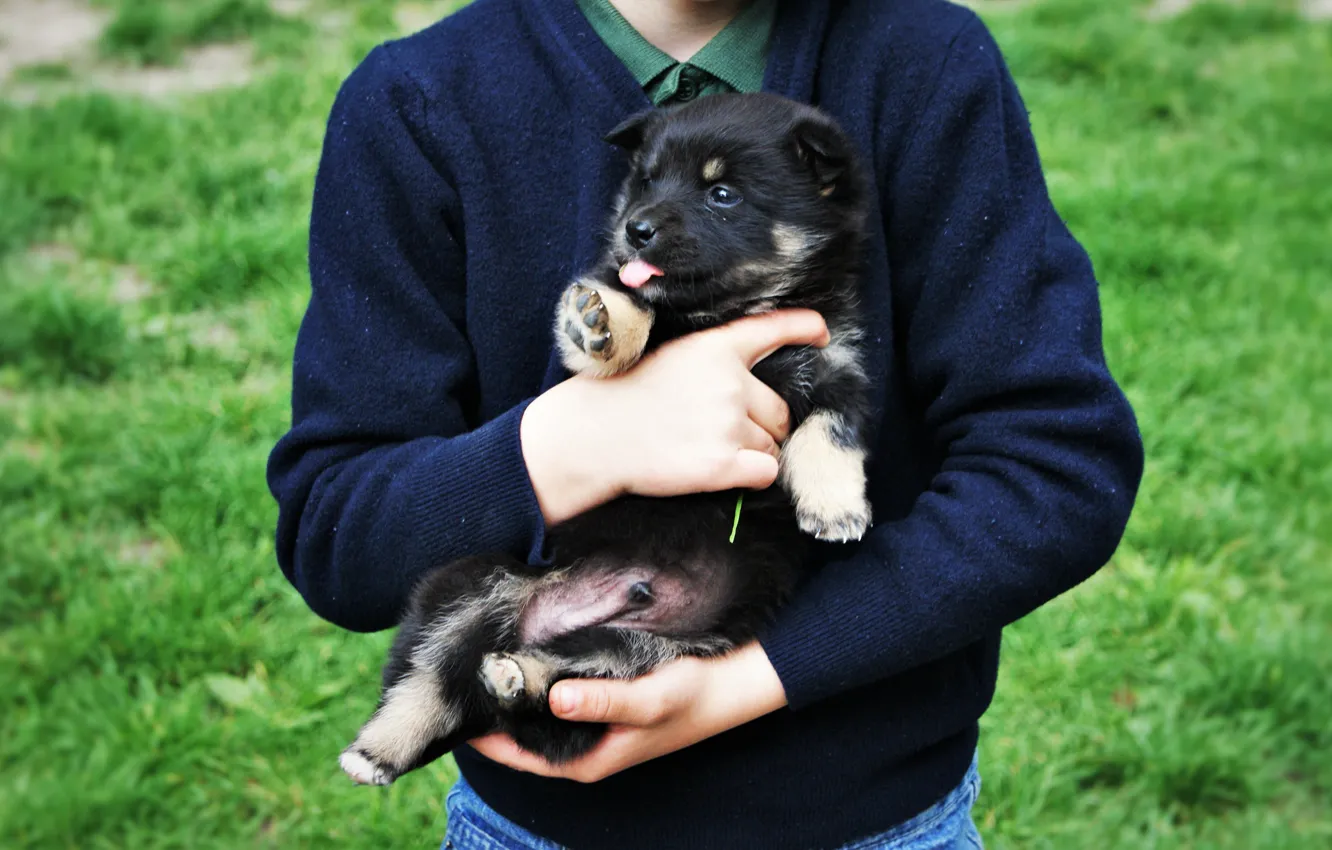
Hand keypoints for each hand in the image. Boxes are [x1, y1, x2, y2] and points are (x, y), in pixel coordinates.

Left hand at [467, 643, 786, 781]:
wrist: (734, 683)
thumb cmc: (694, 695)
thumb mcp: (650, 697)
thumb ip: (603, 700)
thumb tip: (554, 697)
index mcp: (585, 758)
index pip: (514, 753)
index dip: (479, 734)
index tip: (448, 704)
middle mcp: (582, 745)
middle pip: (519, 734)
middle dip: (489, 709)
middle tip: (454, 671)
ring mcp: (590, 723)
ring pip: (535, 712)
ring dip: (510, 691)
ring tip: (478, 655)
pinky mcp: (600, 701)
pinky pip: (554, 694)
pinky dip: (535, 678)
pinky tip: (523, 649)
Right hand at [522, 309, 828, 524]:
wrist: (591, 435)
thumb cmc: (621, 396)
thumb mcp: (668, 358)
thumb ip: (711, 365)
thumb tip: (749, 394)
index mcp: (714, 348)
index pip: (772, 329)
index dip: (804, 329)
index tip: (821, 334)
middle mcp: (729, 382)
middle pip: (780, 410)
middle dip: (764, 424)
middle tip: (724, 432)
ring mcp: (727, 423)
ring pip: (772, 444)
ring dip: (753, 452)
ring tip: (708, 450)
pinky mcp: (722, 463)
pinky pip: (766, 472)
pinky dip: (752, 475)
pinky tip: (721, 471)